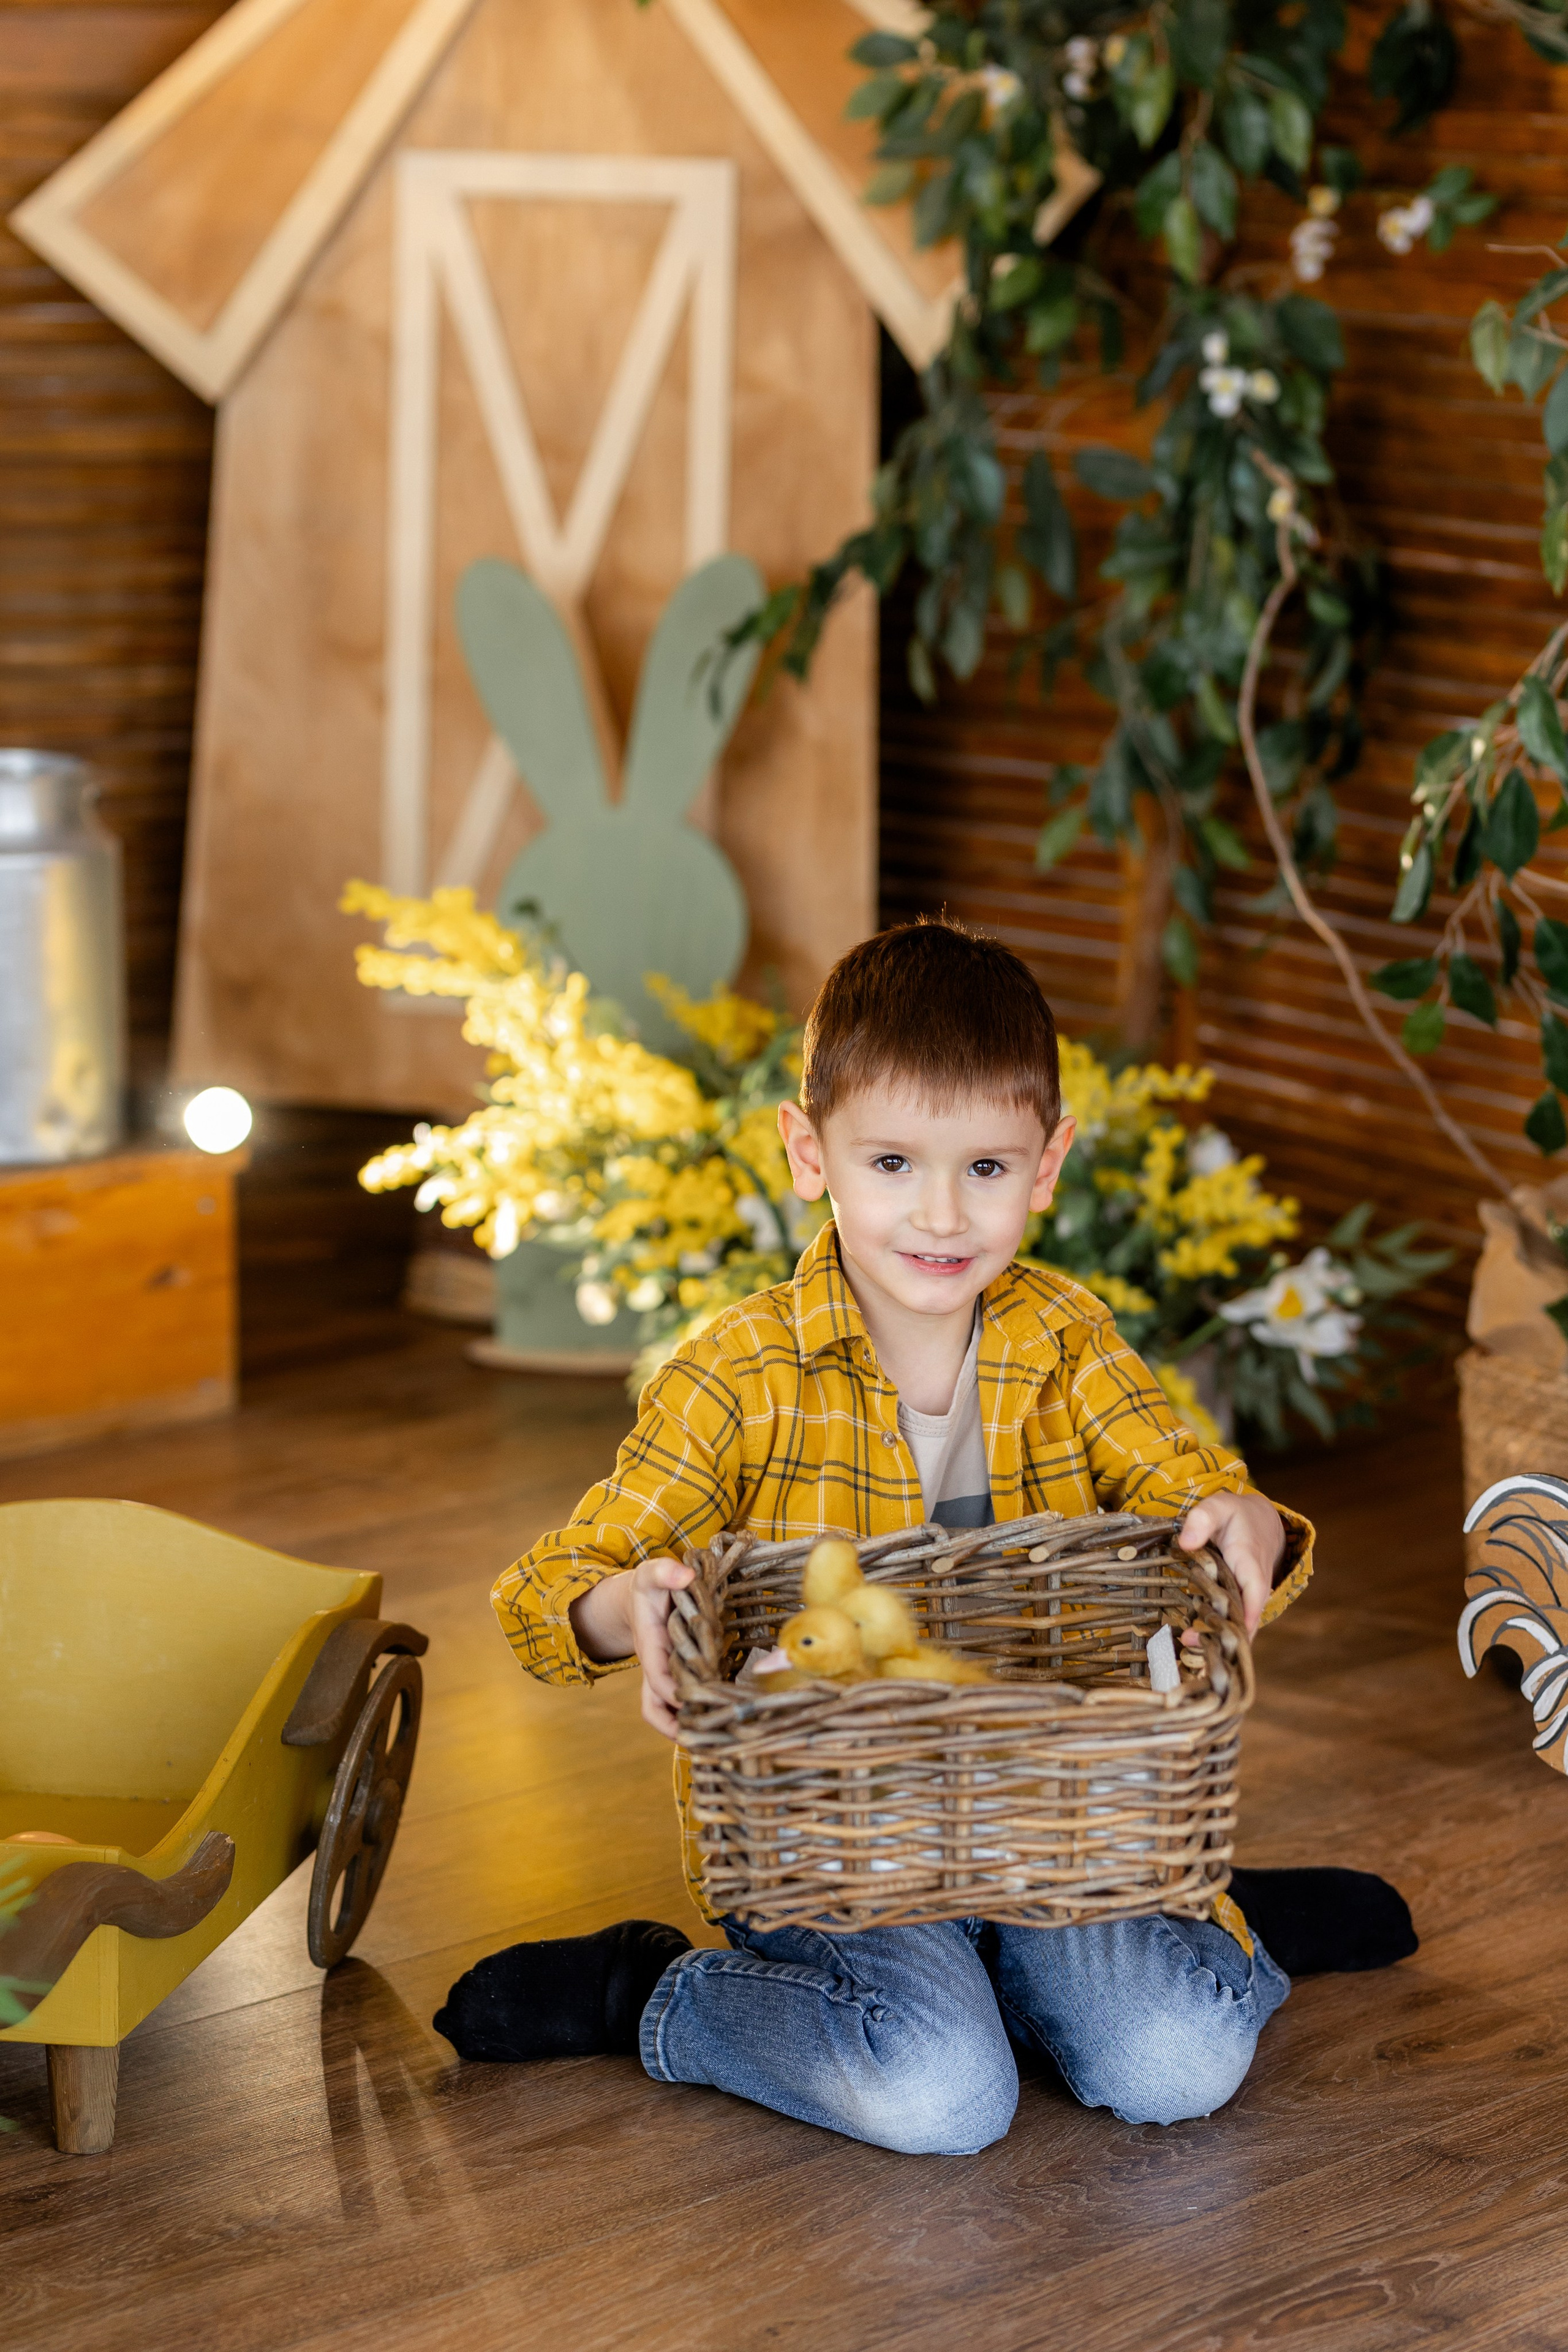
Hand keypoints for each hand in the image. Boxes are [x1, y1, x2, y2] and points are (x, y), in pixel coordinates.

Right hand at [568, 1555, 694, 1739]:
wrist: (641, 1598)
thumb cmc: (650, 1587)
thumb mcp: (652, 1573)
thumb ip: (666, 1571)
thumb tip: (686, 1575)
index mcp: (649, 1645)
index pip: (656, 1676)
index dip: (672, 1692)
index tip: (692, 1701)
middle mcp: (654, 1666)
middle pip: (655, 1705)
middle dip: (676, 1723)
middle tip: (707, 1734)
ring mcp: (663, 1675)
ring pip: (661, 1712)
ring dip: (680, 1727)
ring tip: (711, 1738)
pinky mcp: (675, 1677)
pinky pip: (675, 1705)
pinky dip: (689, 1716)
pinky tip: (716, 1719)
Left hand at [1178, 1491, 1284, 1638]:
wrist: (1260, 1521)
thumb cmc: (1236, 1515)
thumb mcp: (1219, 1507)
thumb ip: (1202, 1519)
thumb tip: (1186, 1542)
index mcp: (1250, 1561)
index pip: (1253, 1591)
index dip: (1246, 1615)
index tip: (1232, 1635)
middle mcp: (1255, 1584)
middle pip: (1246, 1614)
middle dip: (1225, 1633)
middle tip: (1193, 1644)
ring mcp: (1250, 1594)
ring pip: (1239, 1620)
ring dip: (1220, 1636)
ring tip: (1189, 1647)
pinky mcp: (1242, 1599)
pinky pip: (1234, 1617)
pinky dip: (1219, 1629)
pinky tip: (1196, 1641)